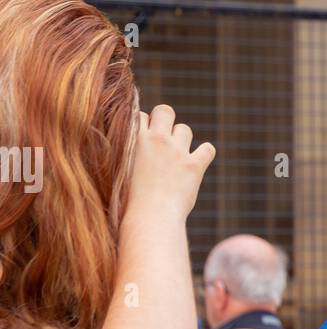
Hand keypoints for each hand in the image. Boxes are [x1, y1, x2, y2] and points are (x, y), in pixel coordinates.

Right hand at [126, 104, 214, 222]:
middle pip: (165, 110)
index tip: (141, 142)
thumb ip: (122, 155)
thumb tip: (125, 150)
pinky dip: (205, 154)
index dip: (142, 126)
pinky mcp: (194, 166)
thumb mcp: (116, 171)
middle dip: (164, 121)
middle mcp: (156, 140)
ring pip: (185, 129)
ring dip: (182, 140)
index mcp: (132, 139)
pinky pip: (208, 149)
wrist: (149, 218)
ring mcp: (177, 151)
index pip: (139, 115)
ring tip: (175, 159)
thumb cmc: (127, 202)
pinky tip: (197, 163)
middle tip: (161, 141)